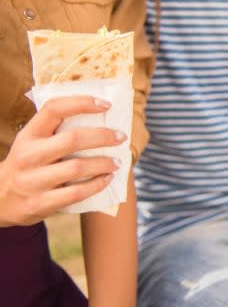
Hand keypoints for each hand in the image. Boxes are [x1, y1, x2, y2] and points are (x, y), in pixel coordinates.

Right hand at [0, 97, 124, 226]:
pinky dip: (97, 185)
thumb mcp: (32, 144)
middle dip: (102, 137)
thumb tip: (101, 115)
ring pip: (77, 167)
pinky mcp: (39, 203)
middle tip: (120, 137)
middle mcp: (28, 155)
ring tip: (117, 161)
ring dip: (103, 163)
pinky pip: (76, 193)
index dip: (82, 103)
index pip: (54, 109)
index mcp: (28, 135)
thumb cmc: (28, 165)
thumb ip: (56, 131)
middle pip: (72, 139)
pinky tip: (107, 179)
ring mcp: (32, 181)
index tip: (106, 104)